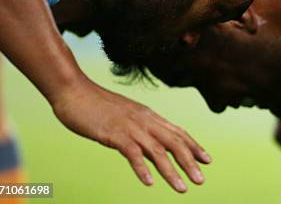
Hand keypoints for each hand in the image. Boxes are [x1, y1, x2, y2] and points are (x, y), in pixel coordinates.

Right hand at [50, 79, 210, 192]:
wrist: (73, 91)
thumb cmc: (96, 104)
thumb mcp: (125, 116)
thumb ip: (139, 127)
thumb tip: (150, 143)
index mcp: (148, 116)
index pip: (177, 132)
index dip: (193, 146)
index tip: (207, 160)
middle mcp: (144, 120)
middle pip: (174, 142)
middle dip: (189, 162)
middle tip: (201, 180)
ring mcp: (130, 127)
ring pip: (157, 151)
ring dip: (171, 171)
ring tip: (182, 188)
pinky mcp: (113, 134)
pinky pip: (132, 153)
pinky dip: (142, 168)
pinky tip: (150, 183)